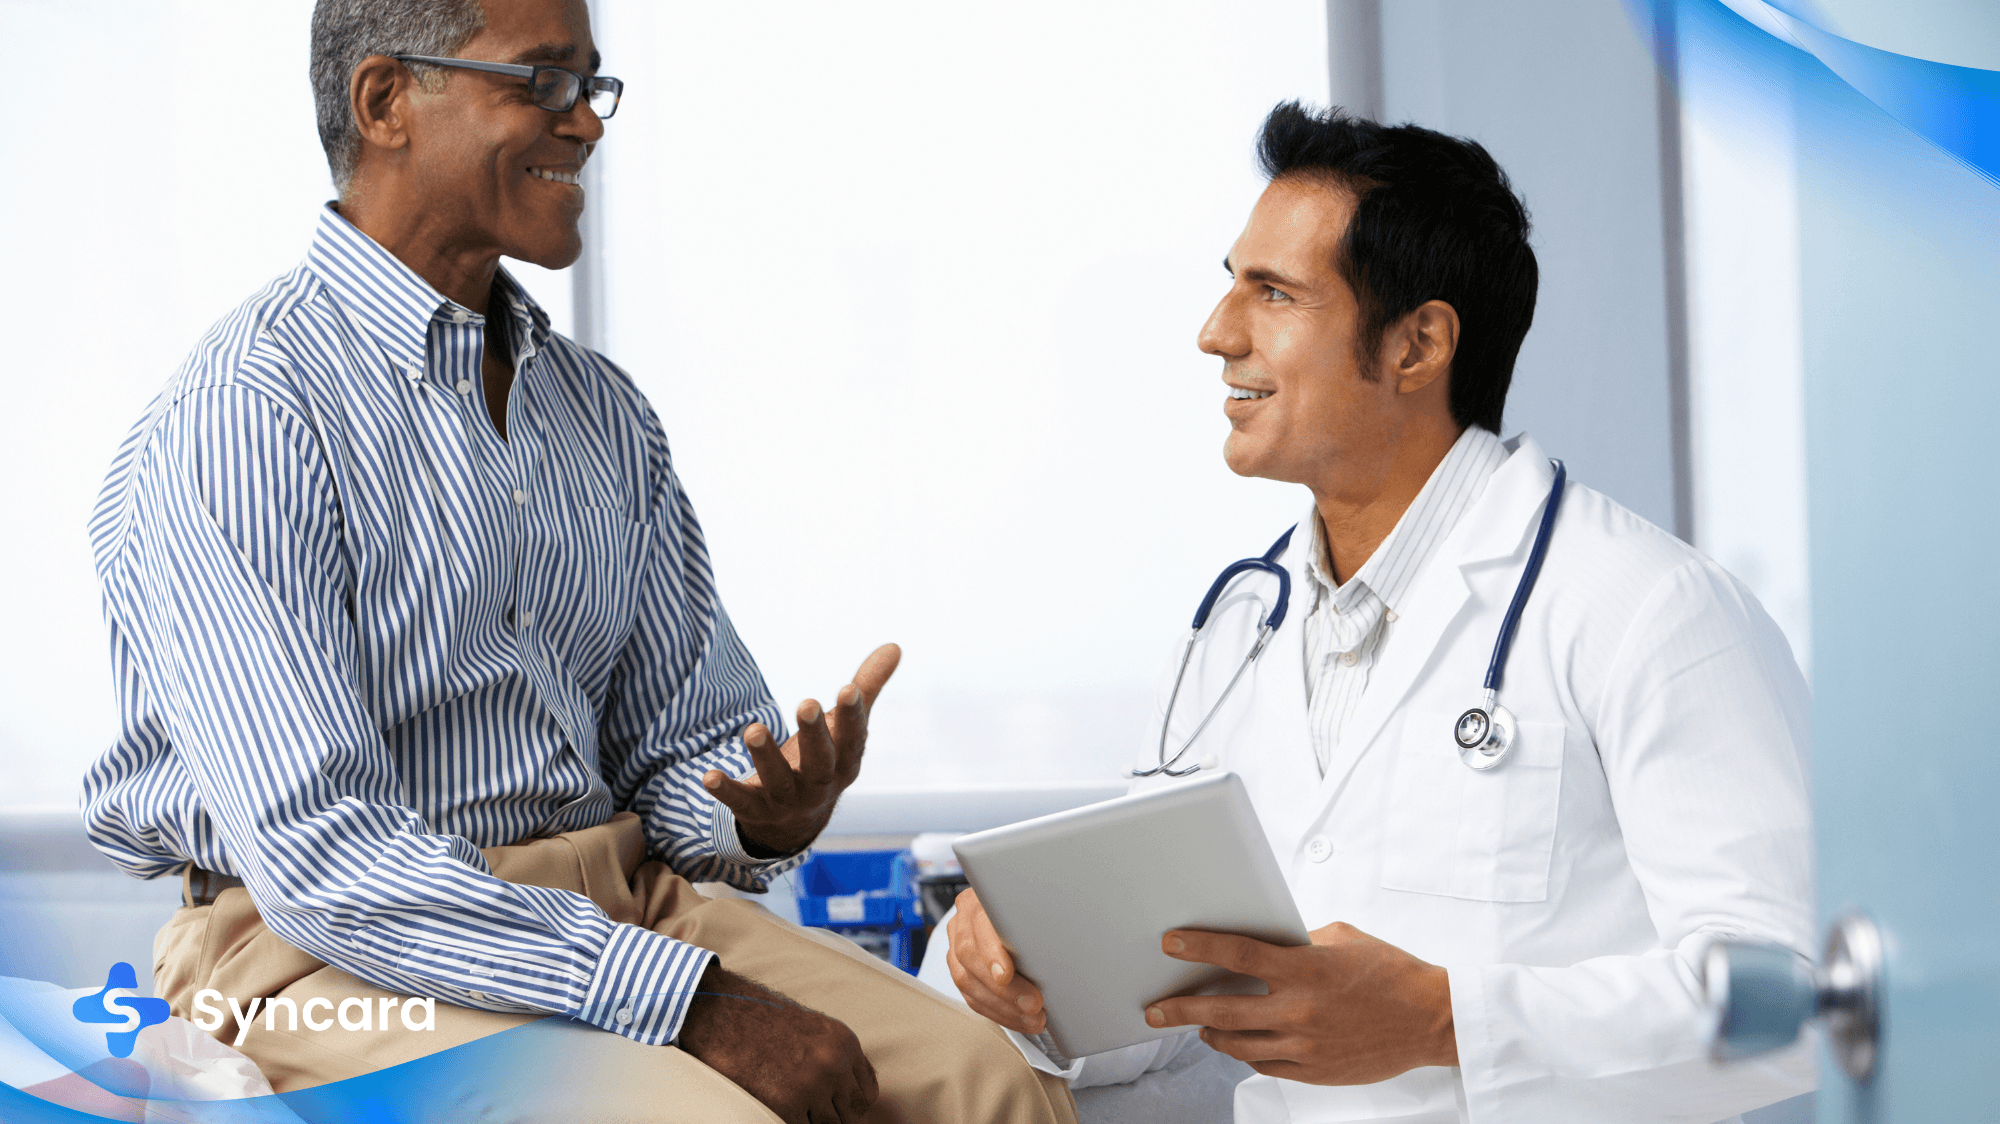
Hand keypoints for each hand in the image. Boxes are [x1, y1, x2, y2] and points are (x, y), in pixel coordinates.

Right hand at [677, 962, 879, 1122]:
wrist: (720, 1014)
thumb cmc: (759, 1021)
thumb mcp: (812, 1029)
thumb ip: (835, 1057)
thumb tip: (849, 1091)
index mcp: (844, 1043)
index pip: (867, 1093)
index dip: (853, 1106)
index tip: (838, 1110)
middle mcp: (834, 1064)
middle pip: (853, 1114)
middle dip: (836, 1118)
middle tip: (814, 1112)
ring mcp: (812, 1085)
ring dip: (813, 1121)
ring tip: (795, 1106)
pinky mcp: (785, 1104)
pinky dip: (792, 1122)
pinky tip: (778, 1109)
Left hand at [705, 644, 899, 856]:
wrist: (796, 821)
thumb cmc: (825, 759)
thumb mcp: (845, 729)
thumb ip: (867, 686)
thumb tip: (895, 646)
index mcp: (845, 762)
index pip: (853, 739)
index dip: (852, 716)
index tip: (848, 688)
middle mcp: (820, 784)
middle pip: (820, 762)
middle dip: (814, 734)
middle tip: (807, 704)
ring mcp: (788, 800)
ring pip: (779, 781)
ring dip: (766, 757)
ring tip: (753, 730)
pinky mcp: (757, 809)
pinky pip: (741, 802)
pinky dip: (726, 791)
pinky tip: (709, 776)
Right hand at [943, 887, 1047, 1033]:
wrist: (1010, 911)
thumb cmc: (1029, 910)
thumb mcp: (1036, 907)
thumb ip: (1038, 923)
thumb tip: (1064, 948)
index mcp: (978, 899)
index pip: (979, 923)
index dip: (991, 952)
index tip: (1007, 976)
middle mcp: (962, 920)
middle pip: (970, 956)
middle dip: (1004, 989)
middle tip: (1032, 1005)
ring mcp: (955, 945)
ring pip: (966, 980)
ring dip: (1002, 1007)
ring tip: (1032, 1019)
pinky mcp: (958, 968)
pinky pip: (971, 996)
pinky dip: (996, 1012)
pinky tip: (1017, 1019)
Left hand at [1144, 922, 1456, 1084]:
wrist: (1430, 1019)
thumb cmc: (1389, 973)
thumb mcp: (1342, 938)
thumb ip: (1297, 942)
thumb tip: (1264, 942)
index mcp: (1306, 969)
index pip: (1239, 955)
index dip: (1200, 947)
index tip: (1171, 943)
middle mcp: (1300, 1010)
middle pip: (1222, 1011)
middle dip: (1180, 1009)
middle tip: (1155, 1008)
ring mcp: (1305, 1045)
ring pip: (1238, 1045)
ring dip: (1210, 1034)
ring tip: (1196, 1026)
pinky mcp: (1314, 1072)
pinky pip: (1264, 1064)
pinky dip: (1244, 1053)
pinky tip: (1235, 1044)